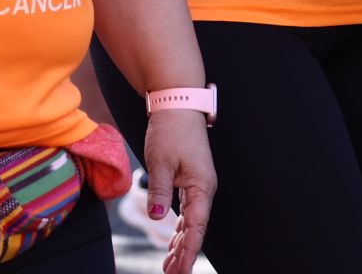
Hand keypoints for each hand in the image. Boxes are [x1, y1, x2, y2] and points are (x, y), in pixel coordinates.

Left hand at [141, 109, 214, 273]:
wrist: (178, 104)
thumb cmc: (171, 130)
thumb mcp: (161, 161)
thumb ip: (160, 191)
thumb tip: (158, 218)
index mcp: (202, 186)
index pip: (195, 227)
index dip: (187, 251)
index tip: (180, 270)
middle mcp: (204, 189)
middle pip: (195, 229)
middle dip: (183, 253)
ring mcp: (198, 184)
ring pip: (190, 222)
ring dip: (179, 243)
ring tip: (169, 266)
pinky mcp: (190, 179)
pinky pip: (187, 210)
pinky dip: (178, 227)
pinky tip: (171, 240)